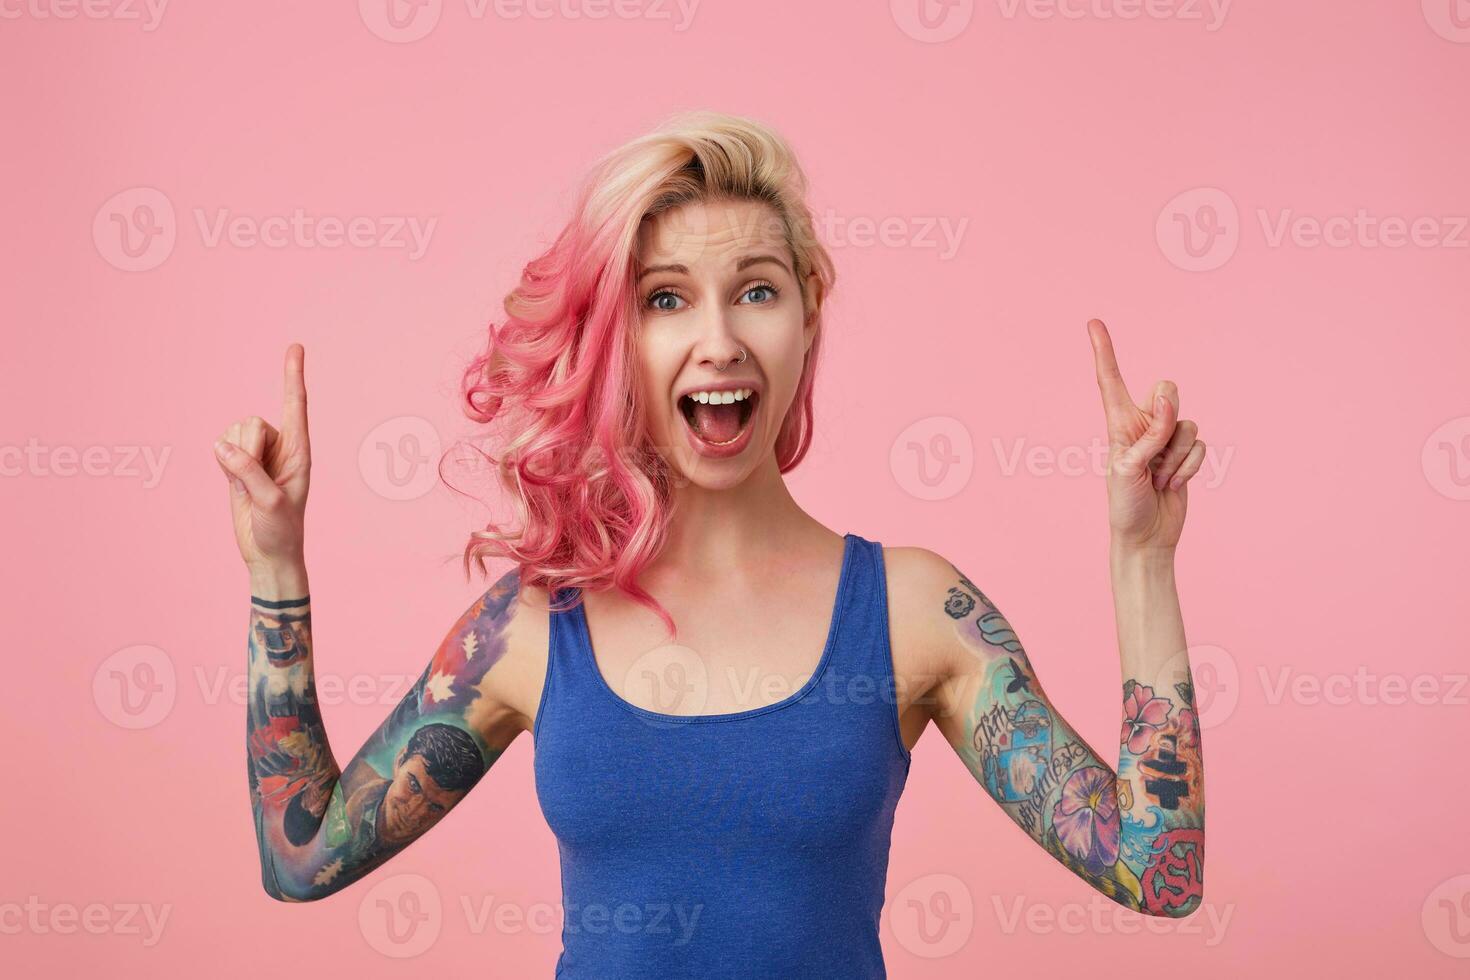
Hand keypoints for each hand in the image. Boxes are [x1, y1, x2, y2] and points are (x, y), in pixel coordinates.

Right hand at [213, 344, 311, 569]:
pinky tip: (234, 484)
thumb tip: (222, 445)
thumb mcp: (270, 502)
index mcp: (300, 451)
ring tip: (248, 486)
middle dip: (247, 450)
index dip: (293, 375)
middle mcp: (280, 447)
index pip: (296, 405)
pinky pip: (219, 447)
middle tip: (259, 483)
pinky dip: (221, 464)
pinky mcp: (237, 463)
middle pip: (251, 422)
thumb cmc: (281, 530)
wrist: (267, 553)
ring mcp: (258, 454)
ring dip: (233, 460)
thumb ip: (249, 472)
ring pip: (233, 433)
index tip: (295, 346)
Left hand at [1088, 319, 1205, 550]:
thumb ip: (1150, 434)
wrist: (1146, 536)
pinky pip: (1200, 445)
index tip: (1093, 322)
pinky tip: (1172, 484)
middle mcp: (1141, 425)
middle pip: (1167, 391)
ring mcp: (1165, 439)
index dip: (1104, 352)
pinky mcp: (1184, 454)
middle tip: (1155, 448)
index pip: (1110, 381)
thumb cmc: (1125, 505)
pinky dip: (1188, 467)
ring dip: (1176, 456)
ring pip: (1187, 423)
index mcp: (1118, 424)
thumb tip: (1168, 404)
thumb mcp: (1128, 469)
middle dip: (1168, 416)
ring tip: (1157, 478)